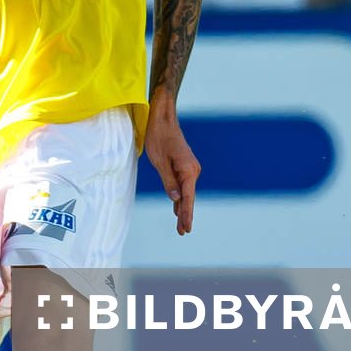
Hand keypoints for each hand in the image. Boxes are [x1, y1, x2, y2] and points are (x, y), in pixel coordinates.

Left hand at [142, 99, 200, 235]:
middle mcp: (192, 170)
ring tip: (180, 225)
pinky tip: (177, 207)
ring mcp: (190, 167)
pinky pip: (183, 184)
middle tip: (182, 232)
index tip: (186, 228)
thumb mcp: (159, 161)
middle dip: (185, 215)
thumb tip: (176, 199)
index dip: (186, 214)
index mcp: (188, 170)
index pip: (188, 198)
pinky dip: (181, 196)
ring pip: (186, 192)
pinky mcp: (184, 165)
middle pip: (189, 197)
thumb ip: (168, 181)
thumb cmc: (158, 137)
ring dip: (183, 207)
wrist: (163, 118)